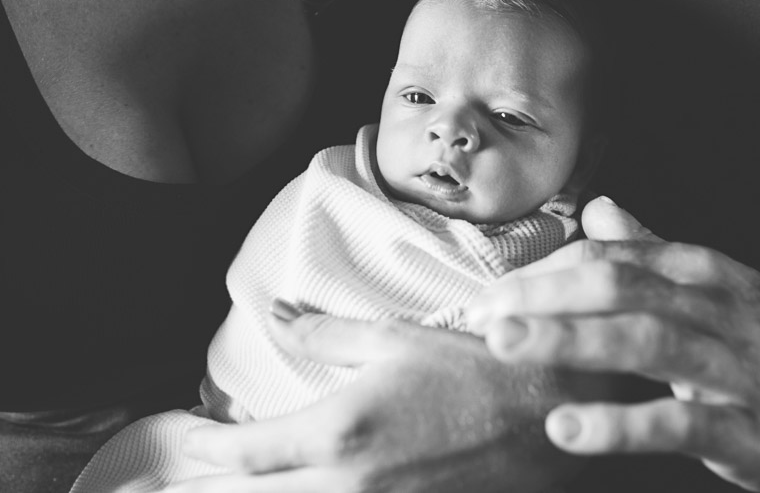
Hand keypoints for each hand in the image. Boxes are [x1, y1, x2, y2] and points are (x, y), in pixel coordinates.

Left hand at [164, 312, 597, 492]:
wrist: (554, 420)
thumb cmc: (478, 371)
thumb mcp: (399, 337)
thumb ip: (327, 330)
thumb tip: (276, 314)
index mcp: (340, 429)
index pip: (244, 451)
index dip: (203, 446)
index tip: (184, 437)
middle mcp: (348, 486)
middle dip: (209, 487)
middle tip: (175, 480)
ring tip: (228, 485)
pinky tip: (299, 489)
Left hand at [466, 196, 759, 491]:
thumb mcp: (720, 287)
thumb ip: (654, 250)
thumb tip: (600, 208)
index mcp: (704, 273)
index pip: (615, 258)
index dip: (549, 270)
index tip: (493, 289)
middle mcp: (717, 310)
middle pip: (622, 288)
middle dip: (548, 295)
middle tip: (485, 312)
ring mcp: (735, 369)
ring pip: (646, 341)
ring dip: (570, 340)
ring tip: (508, 345)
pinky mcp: (749, 432)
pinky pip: (678, 422)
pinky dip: (619, 423)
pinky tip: (567, 427)